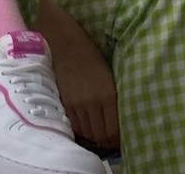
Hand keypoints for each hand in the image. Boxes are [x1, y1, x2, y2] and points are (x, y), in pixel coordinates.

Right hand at [33, 0, 119, 150]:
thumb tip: (116, 120)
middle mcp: (93, 102)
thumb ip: (112, 98)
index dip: (117, 140)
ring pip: (87, 133)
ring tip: (97, 134)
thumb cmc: (91, 56)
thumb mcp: (108, 75)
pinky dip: (81, 130)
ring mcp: (77, 104)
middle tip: (108, 140)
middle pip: (101, 135)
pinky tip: (84, 127)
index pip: (114, 130)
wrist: (65, 43)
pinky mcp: (64, 102)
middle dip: (106, 141)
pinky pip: (74, 125)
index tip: (119, 141)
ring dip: (93, 136)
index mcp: (108, 94)